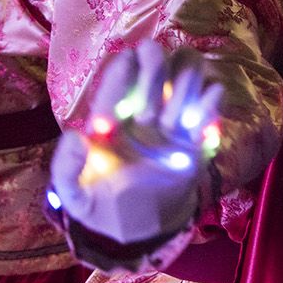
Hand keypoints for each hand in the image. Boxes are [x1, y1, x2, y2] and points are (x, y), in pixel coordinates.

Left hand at [48, 42, 224, 271]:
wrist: (139, 226)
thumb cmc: (101, 203)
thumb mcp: (74, 194)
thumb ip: (67, 169)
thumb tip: (78, 136)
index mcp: (112, 111)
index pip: (120, 71)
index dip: (120, 76)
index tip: (118, 98)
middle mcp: (145, 103)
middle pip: (157, 55)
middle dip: (154, 73)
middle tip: (146, 117)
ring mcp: (176, 113)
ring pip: (190, 65)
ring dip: (182, 89)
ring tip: (169, 126)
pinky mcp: (202, 130)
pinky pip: (215, 96)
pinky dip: (211, 103)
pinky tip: (196, 130)